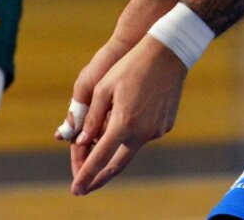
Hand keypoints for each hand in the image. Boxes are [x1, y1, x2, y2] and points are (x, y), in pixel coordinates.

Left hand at [69, 34, 186, 194]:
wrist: (168, 54)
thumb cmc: (131, 66)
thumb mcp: (104, 88)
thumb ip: (92, 119)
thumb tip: (81, 143)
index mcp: (123, 122)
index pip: (99, 157)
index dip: (85, 175)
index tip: (75, 189)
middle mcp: (141, 131)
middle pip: (117, 164)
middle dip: (99, 178)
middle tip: (84, 188)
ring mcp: (156, 130)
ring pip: (131, 147)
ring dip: (116, 149)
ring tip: (101, 144)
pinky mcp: (165, 125)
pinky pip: (144, 135)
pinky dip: (132, 133)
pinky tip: (130, 116)